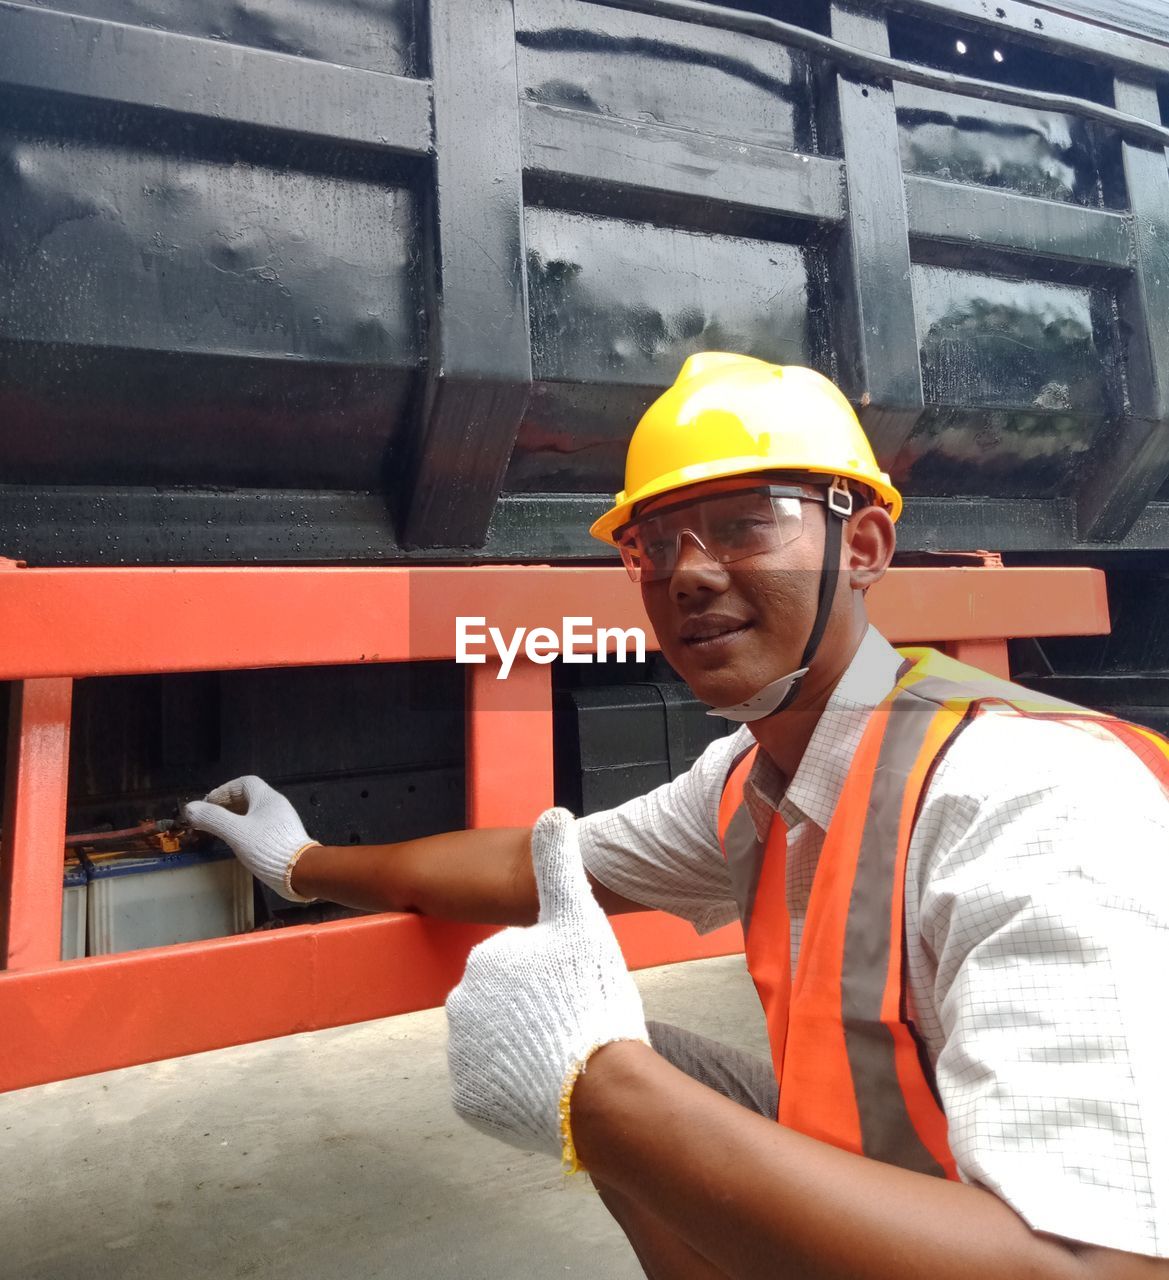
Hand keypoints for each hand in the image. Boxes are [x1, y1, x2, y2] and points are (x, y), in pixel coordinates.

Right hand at [182, 775, 317, 901]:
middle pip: (250, 797)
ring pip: (255, 812)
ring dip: (236, 817)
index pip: (245, 783)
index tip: (209, 803)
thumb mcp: (235, 832)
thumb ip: (213, 819)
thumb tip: (190, 808)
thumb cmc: (266, 846)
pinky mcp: (284, 837)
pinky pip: (261, 825)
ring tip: (219, 829)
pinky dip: (245, 828)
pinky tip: (237, 841)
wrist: (299, 871)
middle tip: (210, 817)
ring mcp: (282, 822)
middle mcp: (277, 805)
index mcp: (268, 798)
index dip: (225, 789)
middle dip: (228, 804)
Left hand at [445, 808, 648, 1164]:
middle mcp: (461, 1002)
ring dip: (521, 1046)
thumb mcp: (579, 920)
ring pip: (495, 1043)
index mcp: (485, 957)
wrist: (596, 1087)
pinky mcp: (468, 1097)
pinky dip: (513, 1084)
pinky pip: (490, 1084)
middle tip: (568, 1021)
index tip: (571, 988)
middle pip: (501, 1003)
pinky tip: (544, 1080)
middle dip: (529, 1011)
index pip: (515, 965)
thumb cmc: (590, 999)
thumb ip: (558, 865)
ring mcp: (461, 1053)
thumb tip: (554, 813)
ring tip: (560, 1053)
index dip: (548, 977)